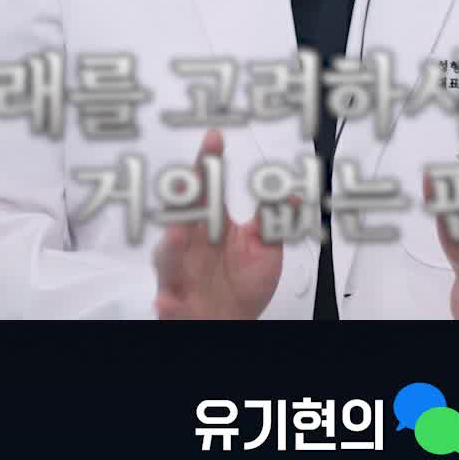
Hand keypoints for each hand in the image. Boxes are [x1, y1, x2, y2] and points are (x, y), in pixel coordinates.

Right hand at [152, 128, 285, 319]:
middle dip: (181, 197)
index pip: (207, 186)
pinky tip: (167, 301)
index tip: (213, 139)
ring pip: (168, 255)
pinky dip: (167, 302)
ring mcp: (180, 270)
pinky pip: (168, 301)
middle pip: (181, 213)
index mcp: (211, 224)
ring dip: (170, 246)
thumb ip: (274, 221)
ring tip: (177, 235)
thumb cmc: (246, 285)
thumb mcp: (267, 249)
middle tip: (186, 181)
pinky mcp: (176, 300)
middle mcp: (190, 242)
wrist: (235, 320)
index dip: (208, 161)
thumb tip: (291, 195)